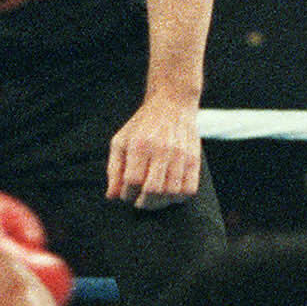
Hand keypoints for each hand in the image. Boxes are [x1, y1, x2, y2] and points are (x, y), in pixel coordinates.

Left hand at [106, 95, 201, 209]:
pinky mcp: (194, 159)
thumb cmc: (142, 125)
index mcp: (140, 144)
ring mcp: (180, 155)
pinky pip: (189, 189)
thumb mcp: (121, 141)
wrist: (172, 103)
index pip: (132, 180)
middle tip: (140, 201)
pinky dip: (178, 197)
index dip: (127, 194)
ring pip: (171, 193)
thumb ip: (114, 169)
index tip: (127, 194)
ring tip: (154, 199)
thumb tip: (112, 196)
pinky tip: (170, 193)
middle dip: (144, 202)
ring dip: (160, 202)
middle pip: (153, 190)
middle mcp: (161, 149)